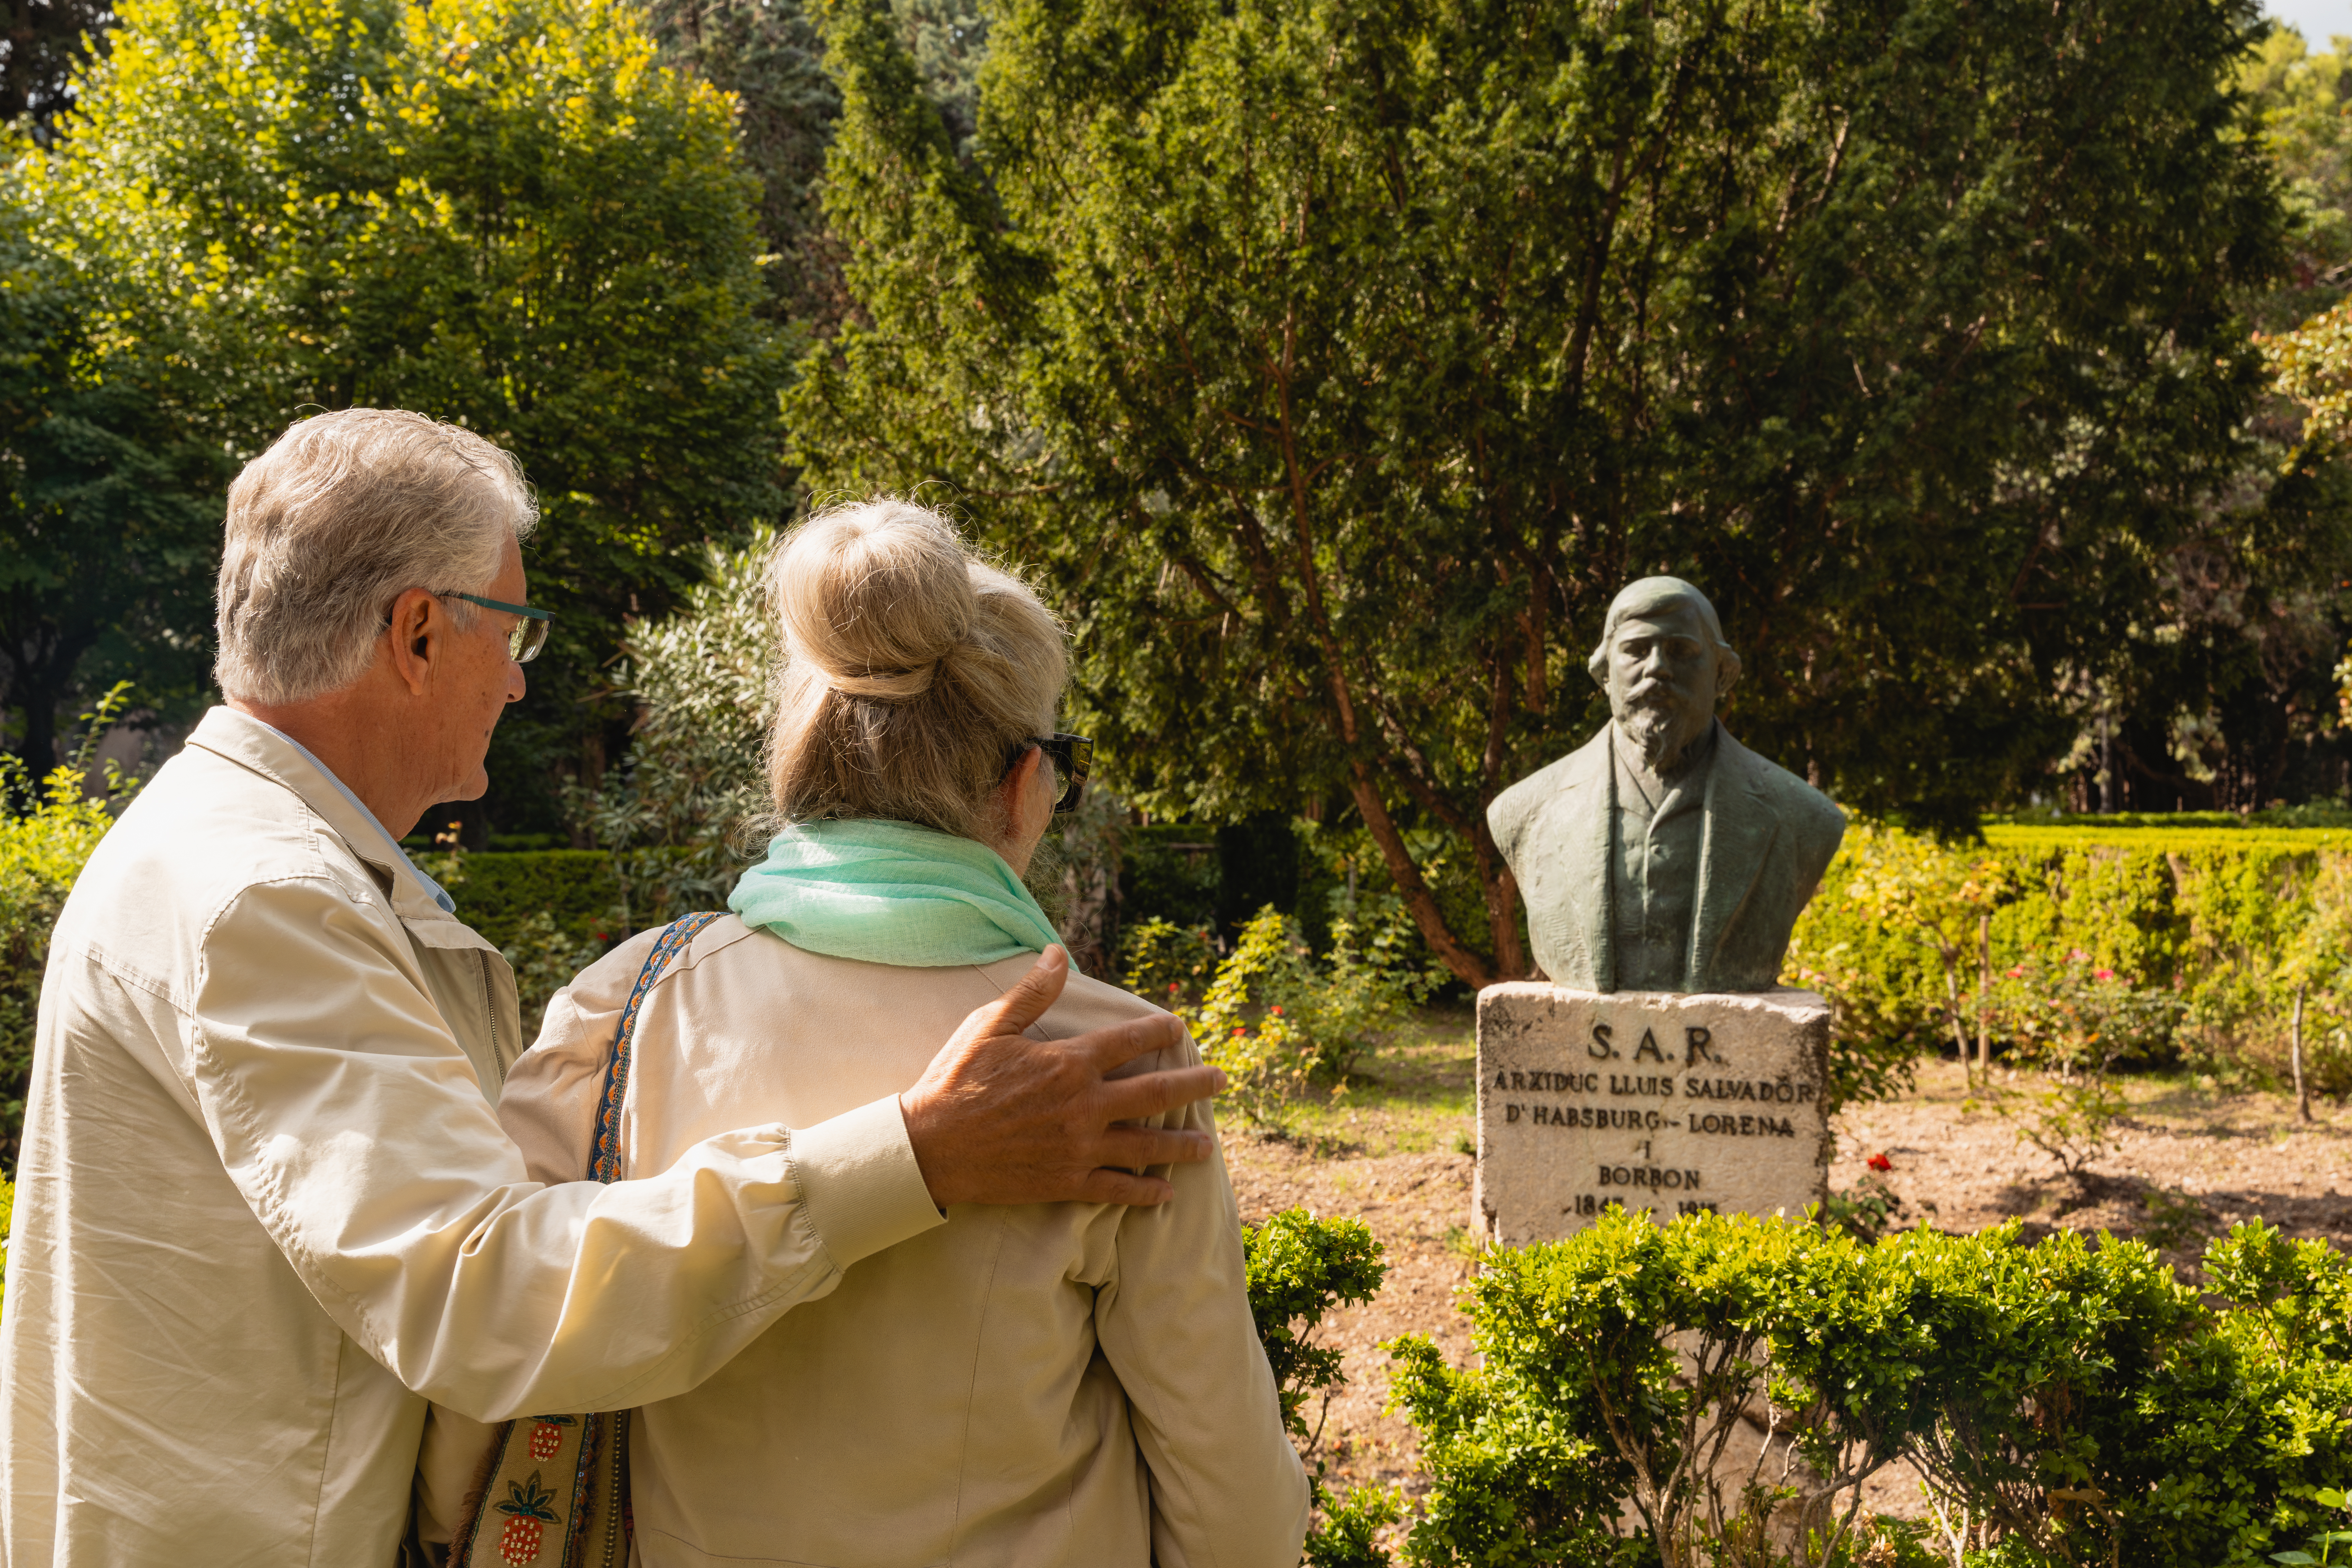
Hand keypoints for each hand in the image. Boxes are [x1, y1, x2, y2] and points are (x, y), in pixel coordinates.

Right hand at [900, 945, 1225, 1206]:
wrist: (929, 1146)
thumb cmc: (956, 1081)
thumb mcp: (989, 1026)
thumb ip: (1032, 992)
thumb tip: (1058, 952)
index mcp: (1069, 1064)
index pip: (1129, 1041)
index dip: (1158, 1031)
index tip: (1178, 1026)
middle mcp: (1084, 1105)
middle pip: (1155, 1093)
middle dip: (1193, 1084)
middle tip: (1222, 1080)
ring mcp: (1079, 1147)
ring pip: (1145, 1144)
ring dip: (1182, 1144)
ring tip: (1208, 1145)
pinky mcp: (1066, 1181)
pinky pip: (1117, 1188)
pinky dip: (1145, 1191)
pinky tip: (1166, 1192)